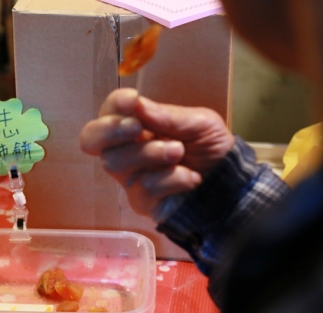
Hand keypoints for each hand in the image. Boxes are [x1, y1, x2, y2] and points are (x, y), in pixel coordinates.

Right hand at [79, 88, 234, 218]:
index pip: (108, 113)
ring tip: (178, 152)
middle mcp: (125, 151)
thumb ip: (168, 116)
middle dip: (109, 130)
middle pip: (90, 140)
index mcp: (135, 127)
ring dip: (149, 153)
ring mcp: (130, 177)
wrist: (231, 182)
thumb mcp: (199, 123)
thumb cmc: (210, 148)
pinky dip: (171, 178)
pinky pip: (143, 187)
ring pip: (115, 163)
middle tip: (136, 128)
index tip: (131, 100)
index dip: (113, 106)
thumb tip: (138, 106)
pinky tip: (190, 178)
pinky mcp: (141, 202)